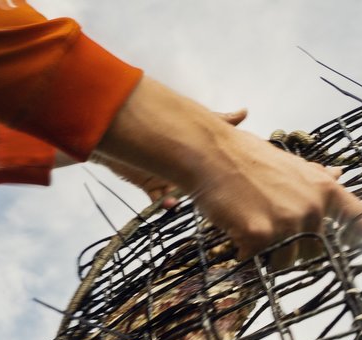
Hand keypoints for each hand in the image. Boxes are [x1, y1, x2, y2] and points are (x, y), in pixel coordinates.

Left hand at [95, 108, 246, 209]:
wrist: (118, 124)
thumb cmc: (159, 119)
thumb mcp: (196, 121)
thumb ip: (220, 120)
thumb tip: (244, 112)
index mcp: (196, 155)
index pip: (212, 170)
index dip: (220, 180)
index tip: (229, 189)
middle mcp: (182, 168)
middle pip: (195, 187)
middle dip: (201, 196)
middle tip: (208, 201)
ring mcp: (166, 177)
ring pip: (177, 196)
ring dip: (179, 201)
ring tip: (182, 202)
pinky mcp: (149, 185)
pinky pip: (158, 201)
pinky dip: (163, 204)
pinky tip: (169, 204)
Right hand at [96, 78, 361, 259]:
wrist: (211, 154)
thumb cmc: (247, 155)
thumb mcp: (292, 162)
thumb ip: (317, 177)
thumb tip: (340, 175)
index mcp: (324, 188)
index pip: (361, 220)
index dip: (360, 234)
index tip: (356, 241)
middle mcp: (312, 208)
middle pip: (315, 251)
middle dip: (293, 248)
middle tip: (270, 230)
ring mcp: (287, 224)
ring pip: (286, 262)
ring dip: (269, 254)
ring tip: (250, 229)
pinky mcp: (261, 238)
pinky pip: (259, 263)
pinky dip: (246, 254)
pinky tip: (236, 232)